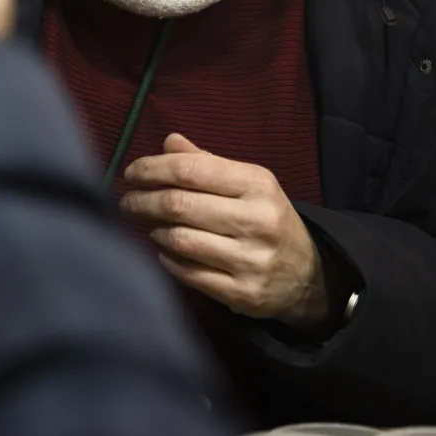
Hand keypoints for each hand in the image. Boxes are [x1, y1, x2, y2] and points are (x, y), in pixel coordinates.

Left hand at [121, 134, 329, 328]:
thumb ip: (206, 162)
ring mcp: (252, 260)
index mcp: (258, 184)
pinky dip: (166, 259)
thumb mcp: (246, 183)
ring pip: (180, 240)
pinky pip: (188, 273)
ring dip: (154, 230)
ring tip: (148, 224)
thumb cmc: (264, 217)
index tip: (131, 173)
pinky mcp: (243, 294)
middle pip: (179, 205)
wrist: (308, 274)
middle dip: (142, 201)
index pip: (190, 169)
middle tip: (127, 201)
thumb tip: (169, 141)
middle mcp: (258, 221)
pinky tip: (163, 249)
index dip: (152, 169)